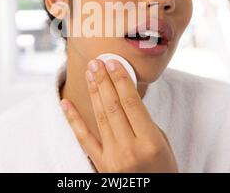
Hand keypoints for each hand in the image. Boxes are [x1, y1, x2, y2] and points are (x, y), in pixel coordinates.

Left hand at [60, 59, 178, 172]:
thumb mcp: (162, 143)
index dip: (121, 81)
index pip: (132, 104)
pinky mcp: (101, 165)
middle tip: (97, 62)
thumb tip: (124, 98)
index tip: (114, 63)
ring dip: (94, 92)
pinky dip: (73, 119)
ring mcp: (113, 158)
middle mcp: (130, 149)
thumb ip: (143, 122)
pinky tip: (66, 103)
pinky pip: (84, 139)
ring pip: (100, 117)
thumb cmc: (163, 168)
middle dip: (104, 81)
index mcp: (150, 142)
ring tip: (89, 73)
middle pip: (113, 107)